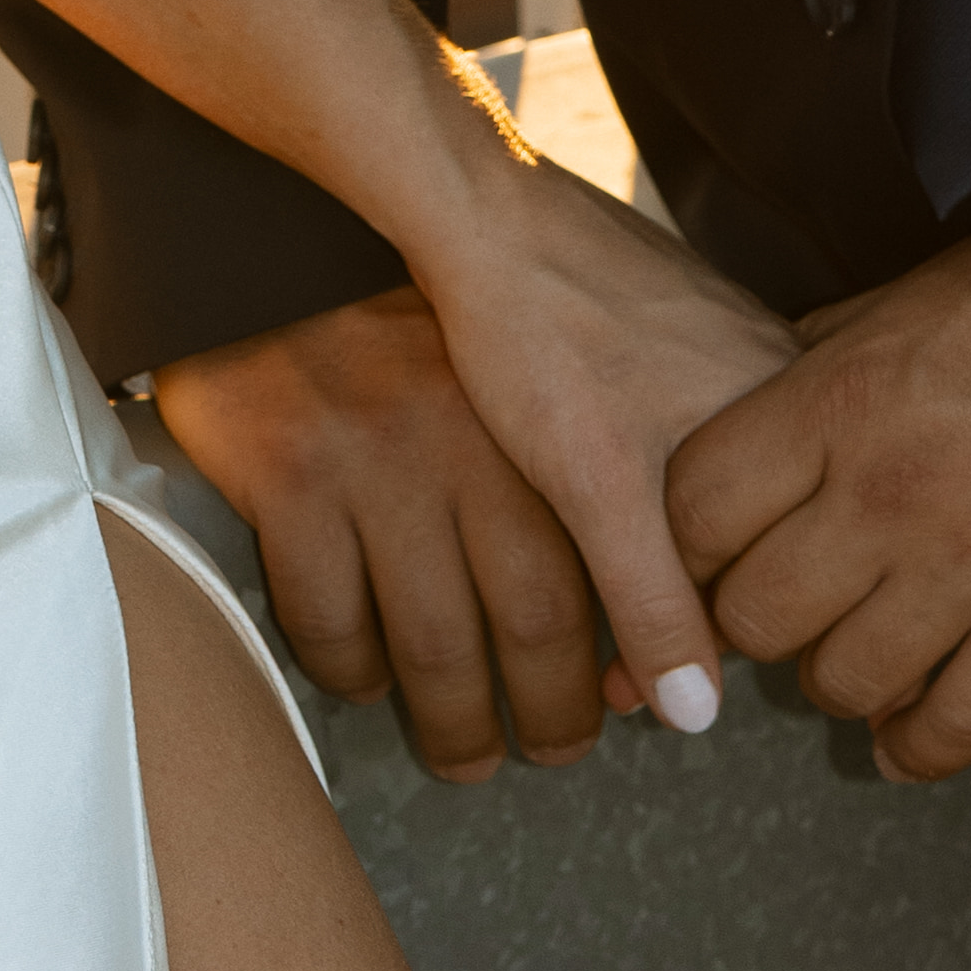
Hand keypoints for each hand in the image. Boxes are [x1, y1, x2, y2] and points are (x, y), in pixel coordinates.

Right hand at [153, 264, 742, 775]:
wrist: (307, 216)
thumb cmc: (457, 301)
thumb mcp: (575, 376)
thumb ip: (638, 487)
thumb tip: (683, 619)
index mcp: (557, 419)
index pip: (629, 576)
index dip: (637, 661)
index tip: (631, 702)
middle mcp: (477, 442)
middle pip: (533, 626)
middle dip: (549, 716)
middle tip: (552, 750)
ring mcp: (378, 456)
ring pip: (430, 645)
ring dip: (453, 725)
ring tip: (467, 754)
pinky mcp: (287, 468)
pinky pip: (325, 617)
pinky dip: (351, 670)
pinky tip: (370, 680)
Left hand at [408, 146, 799, 742]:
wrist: (478, 210)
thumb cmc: (540, 334)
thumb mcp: (598, 495)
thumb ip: (657, 607)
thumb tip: (699, 713)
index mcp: (789, 411)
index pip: (790, 563)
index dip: (712, 637)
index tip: (633, 677)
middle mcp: (782, 370)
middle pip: (762, 526)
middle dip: (686, 599)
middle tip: (603, 649)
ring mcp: (736, 337)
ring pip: (728, 479)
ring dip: (667, 542)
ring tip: (587, 574)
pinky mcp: (686, 319)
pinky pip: (695, 426)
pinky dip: (655, 478)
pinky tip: (593, 486)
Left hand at [666, 203, 970, 778]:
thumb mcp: (916, 290)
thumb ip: (831, 352)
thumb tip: (766, 385)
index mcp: (842, 396)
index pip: (698, 508)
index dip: (691, 540)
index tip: (716, 547)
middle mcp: (890, 489)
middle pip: (757, 614)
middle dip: (757, 620)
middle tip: (787, 606)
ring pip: (844, 681)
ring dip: (838, 680)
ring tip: (856, 657)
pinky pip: (960, 725)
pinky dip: (920, 747)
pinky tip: (906, 738)